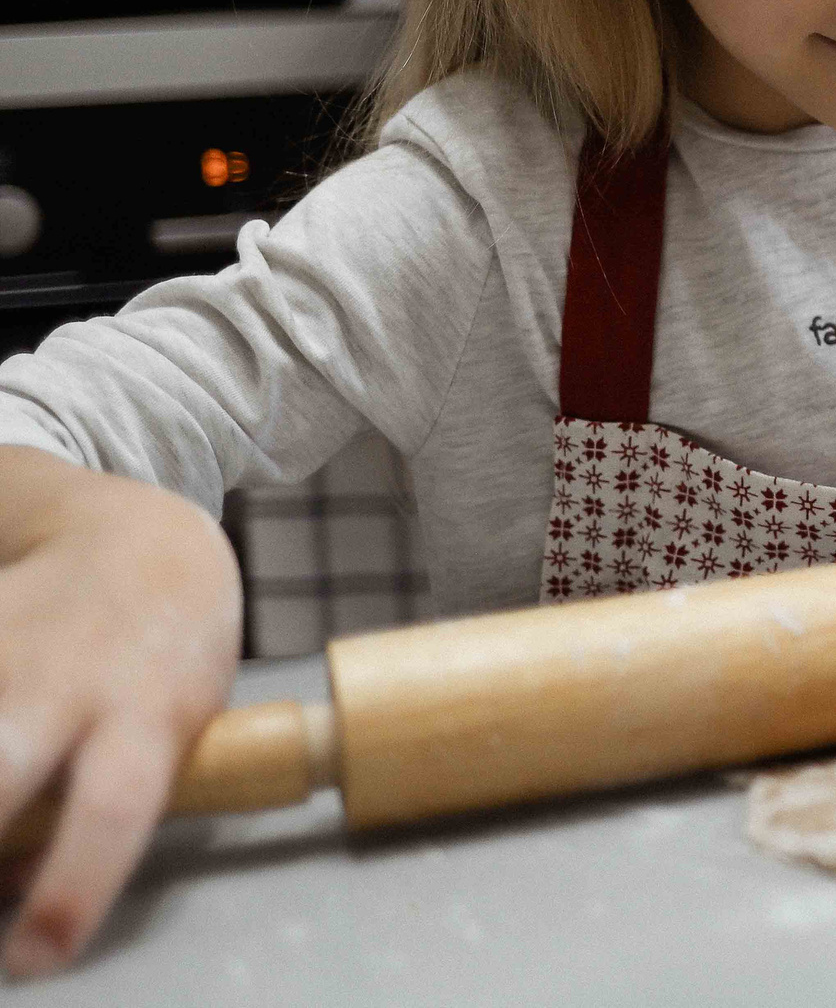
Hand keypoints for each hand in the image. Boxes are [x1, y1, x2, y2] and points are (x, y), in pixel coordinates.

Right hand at [0, 449, 239, 979]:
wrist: (142, 534)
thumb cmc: (161, 660)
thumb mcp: (164, 732)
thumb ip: (93, 804)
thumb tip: (9, 890)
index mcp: (149, 712)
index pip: (113, 810)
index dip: (72, 887)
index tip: (33, 957)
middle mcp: (70, 675)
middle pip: (1, 765)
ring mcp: (8, 641)